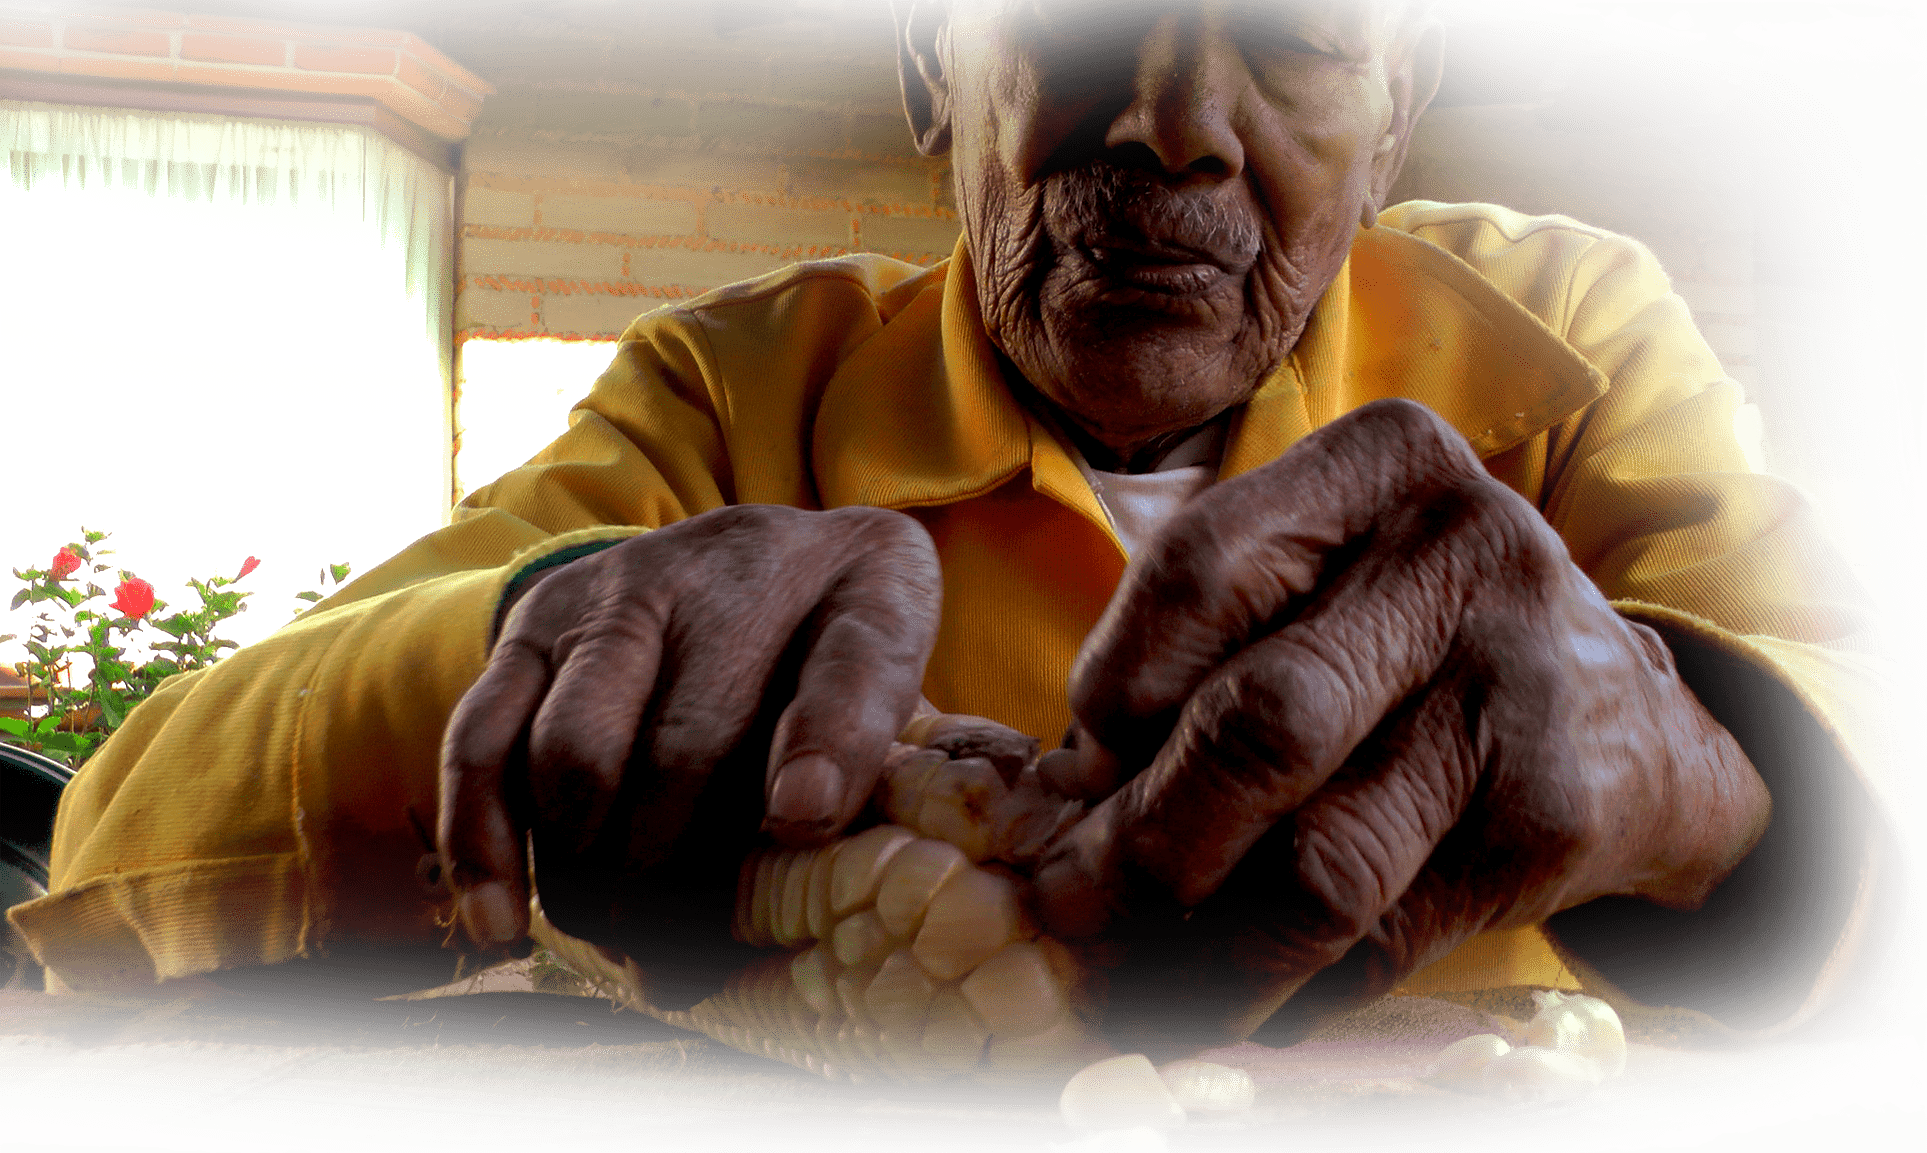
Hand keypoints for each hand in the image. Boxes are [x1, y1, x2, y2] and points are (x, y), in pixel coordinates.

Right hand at [438, 505, 940, 1006]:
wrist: (755, 548)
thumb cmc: (838, 633)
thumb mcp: (899, 660)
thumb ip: (873, 727)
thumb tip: (801, 816)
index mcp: (854, 582)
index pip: (854, 664)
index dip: (830, 743)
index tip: (804, 819)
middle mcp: (722, 572)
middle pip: (688, 746)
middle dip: (679, 885)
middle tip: (687, 973)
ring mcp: (613, 595)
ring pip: (576, 754)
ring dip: (591, 878)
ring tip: (626, 952)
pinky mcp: (531, 627)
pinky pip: (482, 740)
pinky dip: (482, 842)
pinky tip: (500, 925)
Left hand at [1032, 399, 1770, 1051]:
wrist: (1630, 724)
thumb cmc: (1413, 643)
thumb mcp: (1324, 583)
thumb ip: (1200, 652)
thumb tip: (1051, 807)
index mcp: (1382, 463)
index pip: (1200, 568)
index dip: (1112, 686)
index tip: (1075, 769)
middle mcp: (1465, 554)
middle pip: (1260, 724)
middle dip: (1138, 843)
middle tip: (1067, 906)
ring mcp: (1521, 690)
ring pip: (1321, 863)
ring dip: (1201, 953)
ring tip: (1130, 987)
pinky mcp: (1550, 821)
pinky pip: (1383, 939)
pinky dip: (1287, 992)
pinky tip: (1234, 1005)